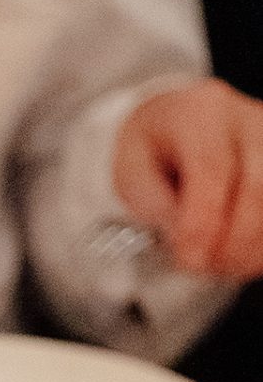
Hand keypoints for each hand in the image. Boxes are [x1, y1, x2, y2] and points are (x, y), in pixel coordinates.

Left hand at [113, 77, 262, 279]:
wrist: (177, 125)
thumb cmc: (155, 149)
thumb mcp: (132, 171)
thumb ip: (154, 202)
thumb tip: (185, 235)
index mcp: (201, 114)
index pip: (212, 168)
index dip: (203, 221)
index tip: (190, 259)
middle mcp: (247, 120)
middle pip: (254, 188)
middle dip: (229, 243)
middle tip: (201, 267)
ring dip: (250, 249)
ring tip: (218, 266)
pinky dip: (262, 246)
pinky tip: (241, 259)